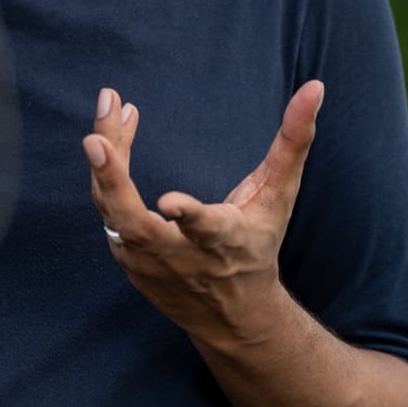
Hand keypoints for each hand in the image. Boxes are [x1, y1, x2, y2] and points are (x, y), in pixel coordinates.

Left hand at [82, 81, 324, 349]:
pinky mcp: (128, 262)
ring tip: (109, 105)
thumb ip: (293, 142)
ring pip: (113, 212)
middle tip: (94, 139)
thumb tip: (314, 87)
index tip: (170, 202)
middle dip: (113, 183)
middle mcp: (182, 257)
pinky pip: (108, 210)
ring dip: (105, 161)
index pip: (206, 231)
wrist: (232, 319)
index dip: (189, 217)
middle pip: (136, 224)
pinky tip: (109, 133)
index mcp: (225, 242)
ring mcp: (148, 263)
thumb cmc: (257, 245)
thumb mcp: (279, 198)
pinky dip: (105, 172)